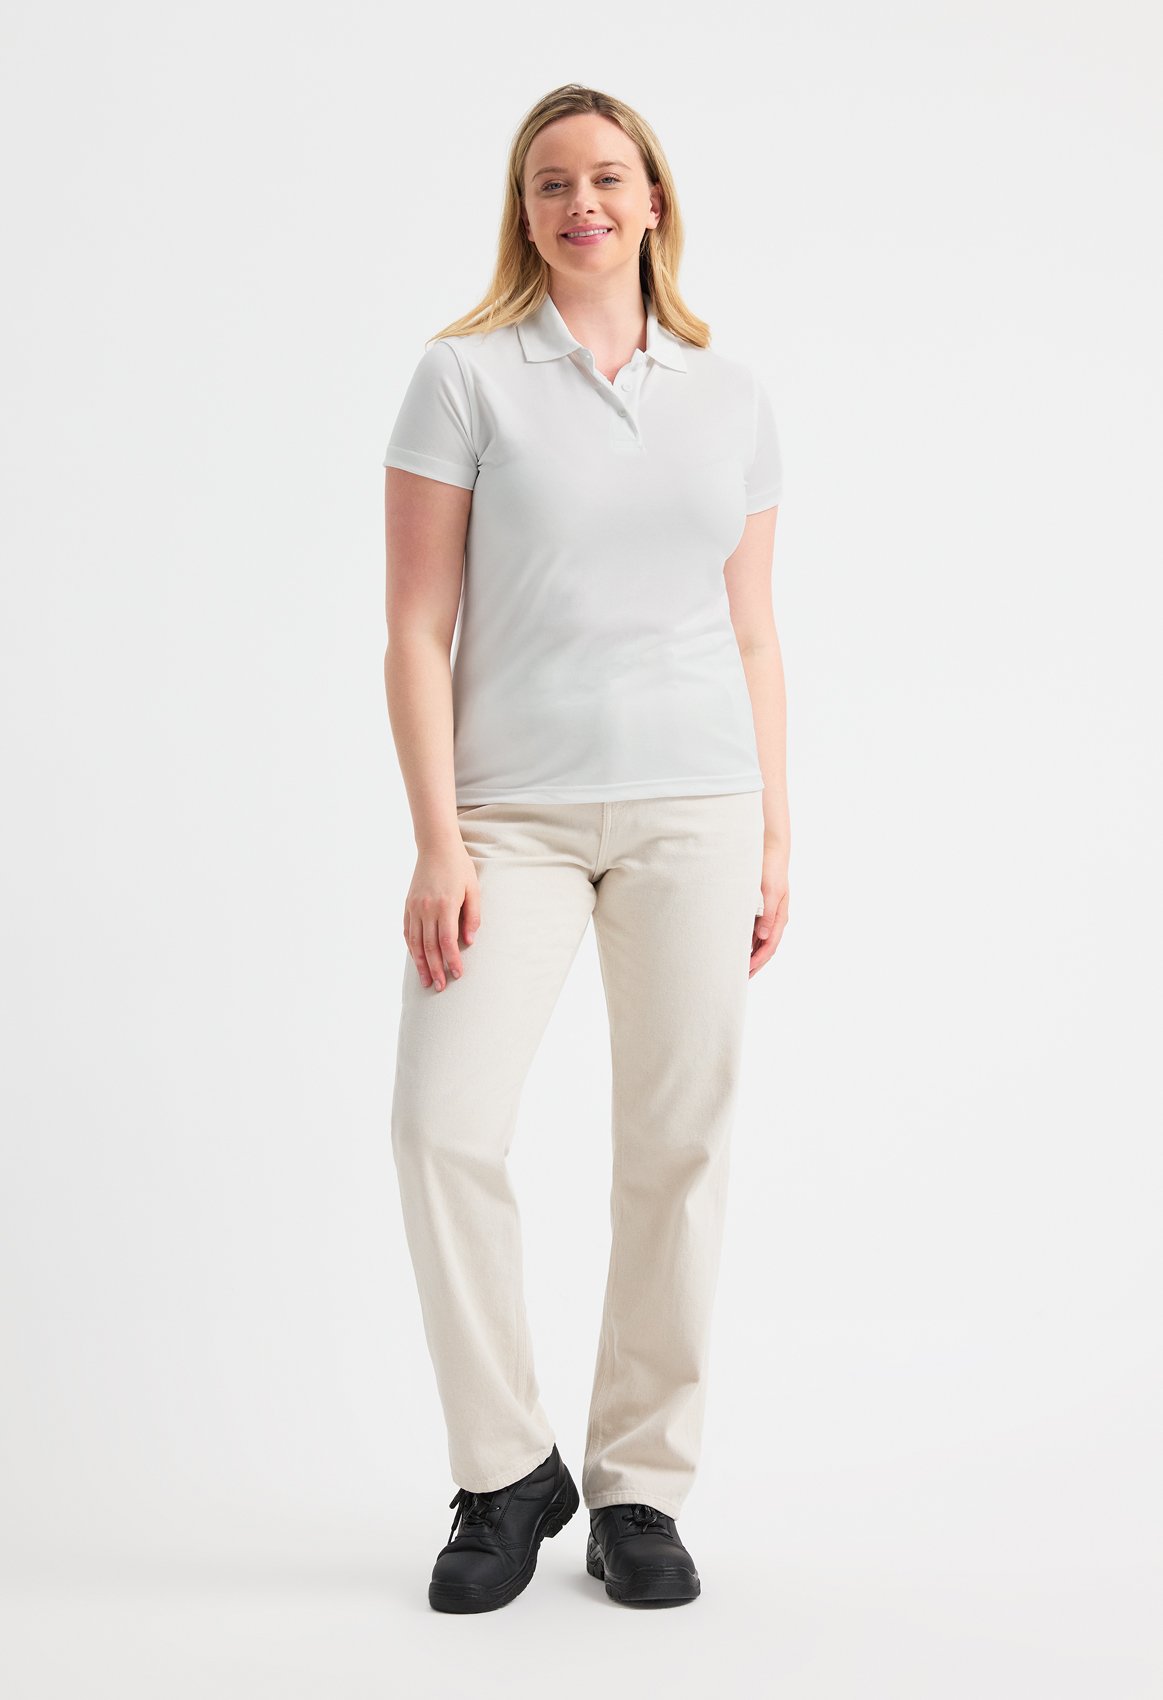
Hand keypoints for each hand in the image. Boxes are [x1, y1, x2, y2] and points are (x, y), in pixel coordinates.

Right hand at [403, 844, 481, 990]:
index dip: (452, 960)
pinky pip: (408, 931)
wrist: (436, 847)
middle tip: (441, 987)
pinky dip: (412, 948)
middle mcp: (427, 909)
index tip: (458, 974)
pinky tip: (416, 959)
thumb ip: (472, 916)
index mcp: (445, 906)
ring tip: (426, 981)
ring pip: (416, 943)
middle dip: (436, 969)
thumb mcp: (473, 889)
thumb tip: (468, 941)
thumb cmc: (459, 868)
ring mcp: (415, 907)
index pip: (448, 941)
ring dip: (421, 964)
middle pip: (430, 947)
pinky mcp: (408, 905)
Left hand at [749, 842, 788, 977]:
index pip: (769, 947)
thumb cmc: (771, 869)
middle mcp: (774, 919)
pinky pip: (752, 930)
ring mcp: (767, 915)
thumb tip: (763, 938)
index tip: (746, 972)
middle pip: (765, 948)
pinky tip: (735, 946)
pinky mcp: (759, 908)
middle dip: (754, 964)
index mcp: (779, 918)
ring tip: (736, 967)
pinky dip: (746, 941)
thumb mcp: (771, 892)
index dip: (758, 961)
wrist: (769, 849)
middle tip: (740, 978)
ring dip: (750, 954)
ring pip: (758, 941)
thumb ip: (768, 916)